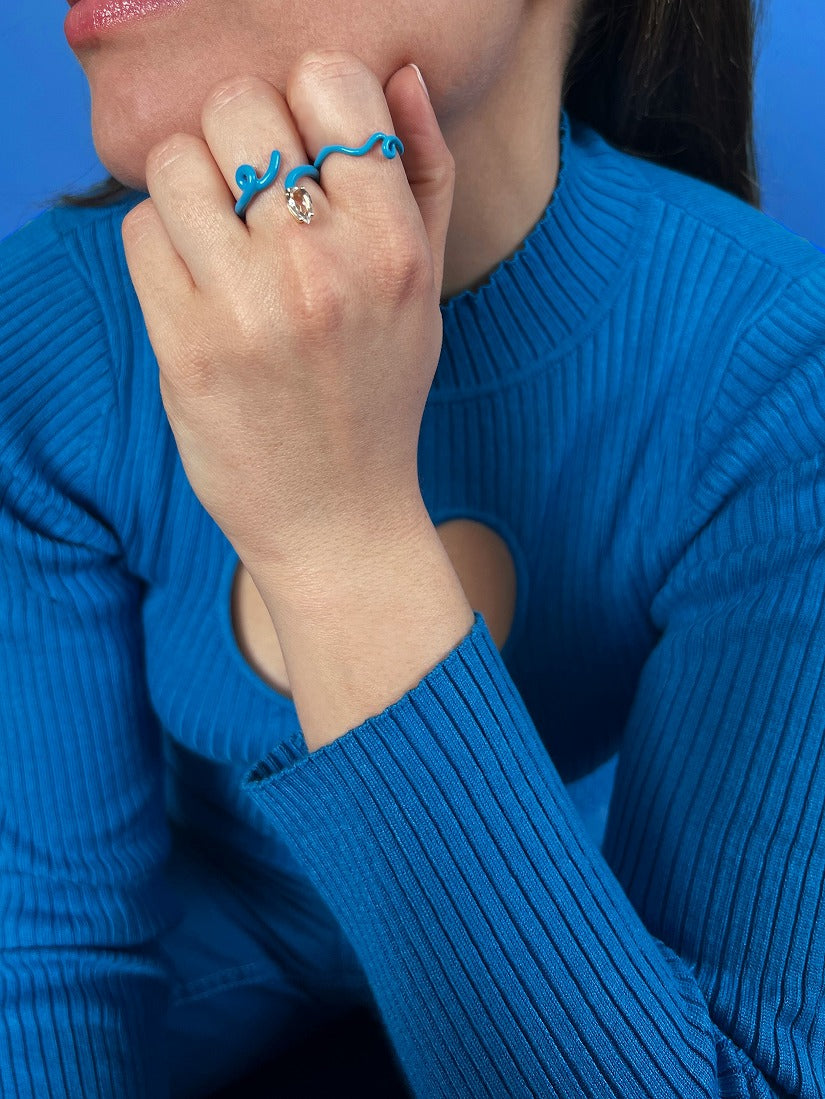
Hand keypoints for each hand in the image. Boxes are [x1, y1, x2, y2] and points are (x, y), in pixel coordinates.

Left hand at [121, 50, 452, 581]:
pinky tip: (195, 284)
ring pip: (176, 161)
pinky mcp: (186, 347)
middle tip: (254, 198)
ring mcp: (249, 309)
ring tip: (220, 240)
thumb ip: (423, 176)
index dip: (307, 99)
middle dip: (239, 140)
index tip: (304, 149)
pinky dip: (161, 243)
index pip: (329, 80)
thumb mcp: (424, 289)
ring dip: (190, 189)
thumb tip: (401, 75)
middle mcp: (323, 268)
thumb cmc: (380, 395)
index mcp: (392, 245)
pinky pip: (140, 229)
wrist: (337, 517)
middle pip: (238, 106)